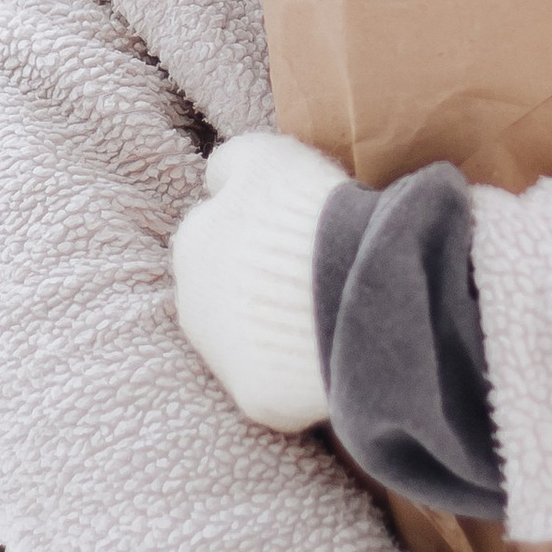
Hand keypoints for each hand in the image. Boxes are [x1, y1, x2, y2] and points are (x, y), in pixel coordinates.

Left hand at [171, 131, 344, 431]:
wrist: (356, 290)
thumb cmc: (317, 213)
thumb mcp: (269, 157)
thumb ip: (234, 165)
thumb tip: (218, 179)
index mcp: (196, 236)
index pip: (218, 223)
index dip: (256, 222)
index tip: (292, 226)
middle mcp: (194, 297)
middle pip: (223, 282)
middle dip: (256, 278)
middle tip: (310, 272)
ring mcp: (220, 351)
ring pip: (243, 334)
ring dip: (270, 325)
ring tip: (322, 314)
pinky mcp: (254, 394)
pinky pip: (275, 380)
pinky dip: (296, 369)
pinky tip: (330, 352)